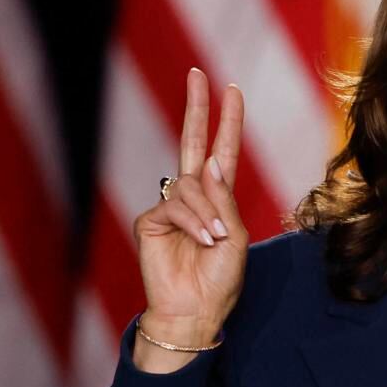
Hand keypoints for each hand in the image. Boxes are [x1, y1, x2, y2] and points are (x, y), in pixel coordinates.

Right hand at [131, 68, 246, 366]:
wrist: (195, 312)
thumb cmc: (220, 280)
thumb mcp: (235, 238)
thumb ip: (223, 200)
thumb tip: (208, 164)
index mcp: (217, 199)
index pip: (221, 151)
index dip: (227, 121)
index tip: (232, 90)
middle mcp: (193, 197)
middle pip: (192, 142)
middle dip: (197, 107)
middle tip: (198, 74)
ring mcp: (170, 207)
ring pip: (190, 187)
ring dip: (207, 213)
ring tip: (214, 241)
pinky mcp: (150, 221)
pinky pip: (175, 206)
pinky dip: (193, 222)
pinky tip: (201, 241)